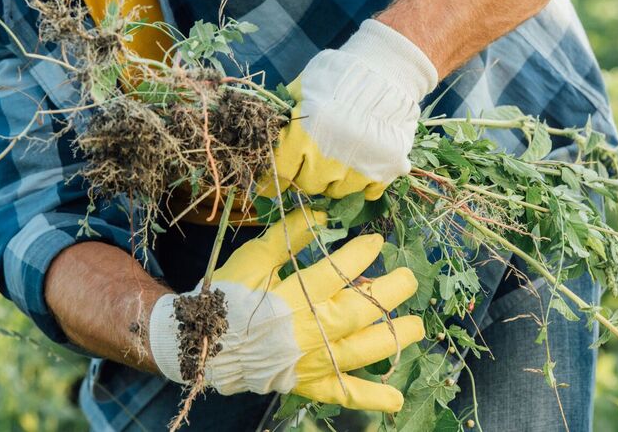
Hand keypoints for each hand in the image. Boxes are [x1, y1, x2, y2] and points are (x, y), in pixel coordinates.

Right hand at [148, 209, 424, 411]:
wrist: (202, 343)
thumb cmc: (226, 297)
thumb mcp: (253, 260)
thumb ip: (288, 239)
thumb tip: (322, 216)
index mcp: (293, 297)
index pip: (338, 273)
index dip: (361, 254)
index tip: (376, 241)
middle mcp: (309, 331)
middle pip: (361, 311)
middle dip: (391, 291)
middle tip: (408, 278)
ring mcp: (311, 361)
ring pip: (363, 350)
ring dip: (394, 338)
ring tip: (416, 326)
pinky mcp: (307, 383)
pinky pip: (342, 393)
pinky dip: (370, 397)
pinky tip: (396, 400)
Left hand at [259, 19, 437, 199]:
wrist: (387, 69)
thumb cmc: (338, 76)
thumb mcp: (302, 89)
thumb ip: (284, 116)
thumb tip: (265, 139)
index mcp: (304, 136)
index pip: (280, 173)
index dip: (275, 177)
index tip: (272, 180)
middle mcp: (329, 159)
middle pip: (307, 185)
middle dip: (305, 174)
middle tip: (311, 160)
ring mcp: (359, 167)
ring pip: (336, 192)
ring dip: (333, 180)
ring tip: (337, 159)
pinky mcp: (386, 169)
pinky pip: (369, 193)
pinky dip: (363, 185)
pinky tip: (361, 167)